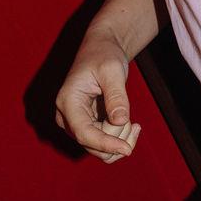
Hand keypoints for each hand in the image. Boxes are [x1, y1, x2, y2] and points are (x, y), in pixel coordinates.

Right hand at [55, 29, 136, 161]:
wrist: (100, 50)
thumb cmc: (104, 55)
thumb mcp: (113, 70)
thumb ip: (116, 95)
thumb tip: (120, 121)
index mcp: (67, 101)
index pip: (84, 133)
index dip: (105, 144)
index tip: (128, 149)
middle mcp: (66, 117)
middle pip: (92, 144)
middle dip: (118, 137)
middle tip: (135, 121)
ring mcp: (75, 124)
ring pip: (99, 149)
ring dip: (120, 138)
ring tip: (132, 119)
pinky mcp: (85, 128)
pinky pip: (103, 145)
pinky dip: (120, 139)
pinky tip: (132, 125)